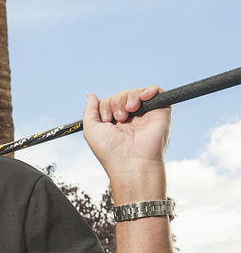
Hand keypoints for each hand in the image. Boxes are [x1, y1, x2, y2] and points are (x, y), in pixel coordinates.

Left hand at [82, 86, 170, 201]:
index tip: (106, 119)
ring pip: (137, 93)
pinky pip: (158, 92)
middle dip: (116, 101)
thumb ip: (90, 110)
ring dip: (129, 97)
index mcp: (116, 123)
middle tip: (119, 117)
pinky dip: (150, 90)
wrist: (131, 162)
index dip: (106, 105)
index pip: (110, 101)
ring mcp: (147, 116)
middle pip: (122, 95)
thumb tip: (91, 95)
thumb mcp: (91, 130)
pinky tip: (143, 97)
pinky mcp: (161, 113)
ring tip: (129, 111)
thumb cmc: (111, 151)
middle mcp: (132, 119)